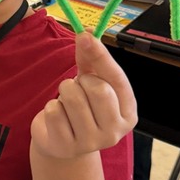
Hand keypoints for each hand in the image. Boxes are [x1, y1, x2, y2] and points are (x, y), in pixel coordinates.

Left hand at [30, 32, 136, 159]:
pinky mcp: (66, 147)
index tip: (85, 36)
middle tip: (78, 88)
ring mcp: (91, 143)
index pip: (117, 80)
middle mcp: (114, 132)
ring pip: (73, 99)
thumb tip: (87, 32)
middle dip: (81, 81)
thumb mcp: (91, 82)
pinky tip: (57, 116)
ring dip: (64, 92)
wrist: (62, 142)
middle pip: (98, 90)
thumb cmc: (82, 107)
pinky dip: (51, 107)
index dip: (101, 56)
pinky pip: (54, 112)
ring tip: (67, 101)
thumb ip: (91, 59)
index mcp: (128, 113)